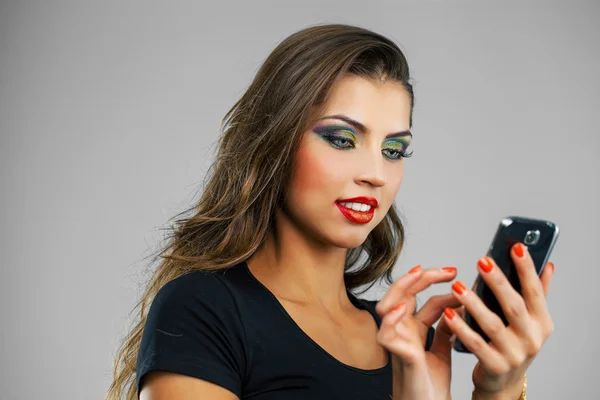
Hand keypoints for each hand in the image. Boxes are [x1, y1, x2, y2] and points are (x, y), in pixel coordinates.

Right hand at [375, 265, 461, 399]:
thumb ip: (444, 331)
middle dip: (421, 277)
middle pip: (402, 295)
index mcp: (413, 330)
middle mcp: (402, 332)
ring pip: (386, 307)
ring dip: (401, 289)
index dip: (436, 284)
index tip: (456, 275)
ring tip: (418, 276)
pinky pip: (385, 335)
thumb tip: (457, 308)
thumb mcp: (442, 352)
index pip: (418, 297)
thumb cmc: (430, 388)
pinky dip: (392, 319)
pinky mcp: (398, 357)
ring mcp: (397, 343)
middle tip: (448, 271)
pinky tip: (404, 309)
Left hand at [443, 242, 554, 398]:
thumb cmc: (513, 343)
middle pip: (514, 306)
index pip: (535, 291)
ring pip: (492, 324)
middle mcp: (532, 338)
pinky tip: (449, 313)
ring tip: (458, 287)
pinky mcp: (495, 366)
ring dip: (474, 304)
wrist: (503, 382)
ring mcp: (514, 354)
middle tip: (482, 261)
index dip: (526, 268)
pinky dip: (461, 328)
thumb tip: (548, 265)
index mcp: (541, 322)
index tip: (515, 246)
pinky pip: (475, 344)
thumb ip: (538, 293)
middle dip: (499, 282)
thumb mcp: (530, 321)